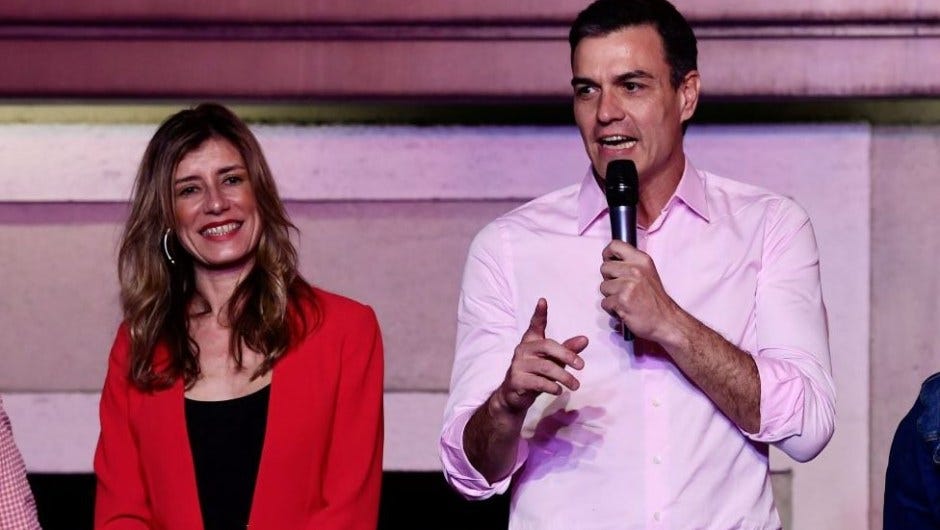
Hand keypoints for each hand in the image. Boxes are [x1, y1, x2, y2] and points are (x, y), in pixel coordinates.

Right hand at [492, 298, 587, 415]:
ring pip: (546, 367)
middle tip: (582, 366)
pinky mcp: (516, 380)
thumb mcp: (553, 360)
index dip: (539, 313)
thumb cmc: (536, 373)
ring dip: (564, 377)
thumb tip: (585, 339)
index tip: (543, 301)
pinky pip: (538, 382)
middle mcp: (522, 349)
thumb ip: (568, 350)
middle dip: (567, 355)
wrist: (514, 395)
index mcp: (531, 341)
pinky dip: (552, 387)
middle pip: (547, 346)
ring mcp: (518, 364)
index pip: (535, 324)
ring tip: (576, 385)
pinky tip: (559, 390)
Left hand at [599, 240, 680, 344]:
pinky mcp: (622, 301)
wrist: (666, 320)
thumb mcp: (647, 272)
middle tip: (621, 288)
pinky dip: (612, 309)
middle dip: (609, 279)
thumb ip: (631, 264)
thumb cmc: (655, 299)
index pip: (615, 245)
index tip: (609, 262)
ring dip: (610, 296)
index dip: (607, 254)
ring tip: (624, 300)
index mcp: (641, 260)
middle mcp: (635, 270)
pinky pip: (605, 303)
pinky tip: (624, 309)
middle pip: (604, 268)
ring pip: (603, 287)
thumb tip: (610, 260)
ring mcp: (628, 285)